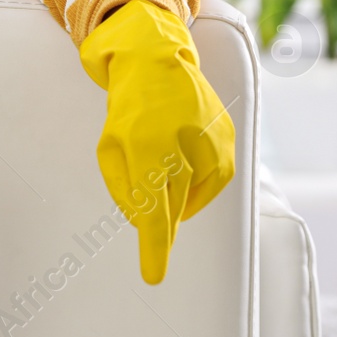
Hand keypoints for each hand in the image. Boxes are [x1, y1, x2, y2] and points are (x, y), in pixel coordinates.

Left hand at [78, 0, 235, 283]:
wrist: (156, 61)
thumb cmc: (127, 109)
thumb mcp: (110, 148)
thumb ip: (125, 191)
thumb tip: (147, 225)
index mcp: (145, 147)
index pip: (152, 211)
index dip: (154, 248)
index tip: (154, 275)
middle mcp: (181, 142)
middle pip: (174, 207)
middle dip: (163, 222)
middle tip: (155, 225)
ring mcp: (209, 138)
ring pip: (196, 195)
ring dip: (180, 196)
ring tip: (167, 166)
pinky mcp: (226, 137)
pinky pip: (216, 179)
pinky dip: (200, 184)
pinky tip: (186, 167)